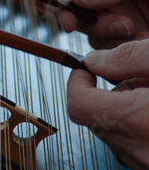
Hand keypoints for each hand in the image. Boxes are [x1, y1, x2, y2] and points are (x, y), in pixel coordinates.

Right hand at [51, 0, 148, 48]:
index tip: (68, 21)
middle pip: (72, 9)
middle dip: (90, 22)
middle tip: (122, 27)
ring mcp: (116, 10)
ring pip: (88, 31)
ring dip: (108, 37)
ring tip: (139, 32)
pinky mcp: (128, 32)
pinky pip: (108, 46)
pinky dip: (121, 49)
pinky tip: (142, 38)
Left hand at [68, 40, 148, 168]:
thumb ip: (129, 58)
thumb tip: (94, 61)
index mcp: (139, 120)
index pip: (78, 104)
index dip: (77, 82)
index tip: (87, 69)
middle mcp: (141, 150)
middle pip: (93, 119)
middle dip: (103, 95)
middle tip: (133, 79)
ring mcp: (148, 163)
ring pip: (113, 134)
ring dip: (122, 112)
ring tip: (148, 94)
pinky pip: (133, 146)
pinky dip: (138, 127)